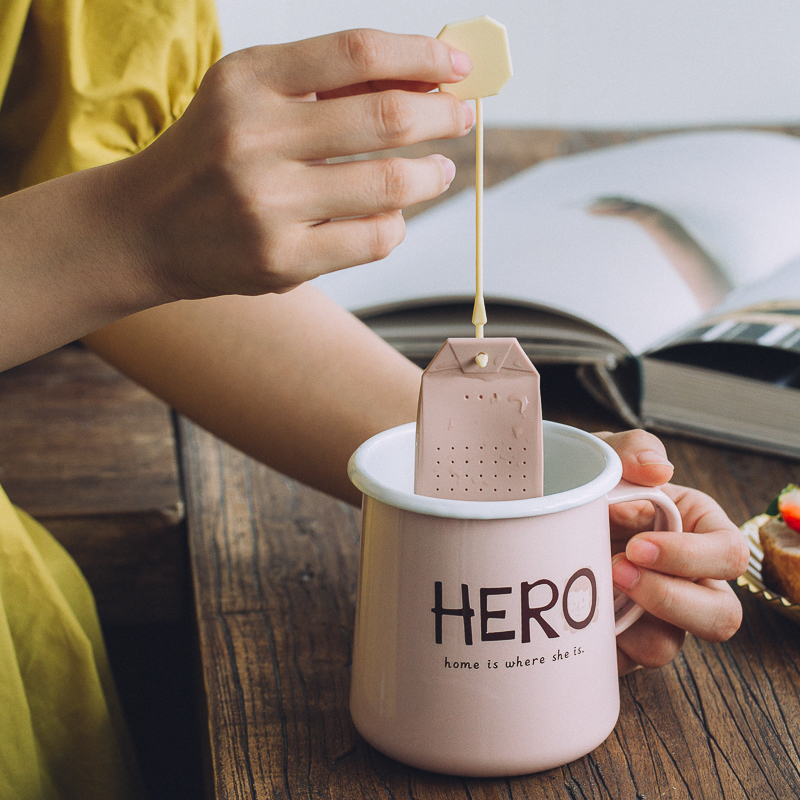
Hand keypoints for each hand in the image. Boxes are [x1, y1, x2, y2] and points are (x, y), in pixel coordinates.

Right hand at [114, 29, 472, 300]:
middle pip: (385, 118)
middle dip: (442, 115)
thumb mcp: (252, 97)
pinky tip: (392, 215)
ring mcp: (267, 206)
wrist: (147, 227)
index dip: (422, 55)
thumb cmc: (215, 155)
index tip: (458, 65)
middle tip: (461, 118)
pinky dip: (396, 223)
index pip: (358, 52)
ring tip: (438, 171)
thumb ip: (326, 85)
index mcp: (249, 80)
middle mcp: (254, 138)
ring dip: (430, 176)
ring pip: (389, 186)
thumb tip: (423, 79)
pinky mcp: (280, 261)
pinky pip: (373, 238)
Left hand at [596, 430, 749, 674]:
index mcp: (695, 529)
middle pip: (719, 616)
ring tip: (587, 594)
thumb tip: (658, 468)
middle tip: (614, 571)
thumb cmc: (583, 482)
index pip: (728, 555)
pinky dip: (598, 648)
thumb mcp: (602, 456)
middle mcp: (684, 578)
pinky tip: (573, 624)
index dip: (690, 557)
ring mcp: (653, 615)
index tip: (637, 546)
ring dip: (629, 625)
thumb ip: (631, 450)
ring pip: (667, 646)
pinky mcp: (619, 641)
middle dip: (669, 600)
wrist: (533, 514)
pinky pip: (620, 663)